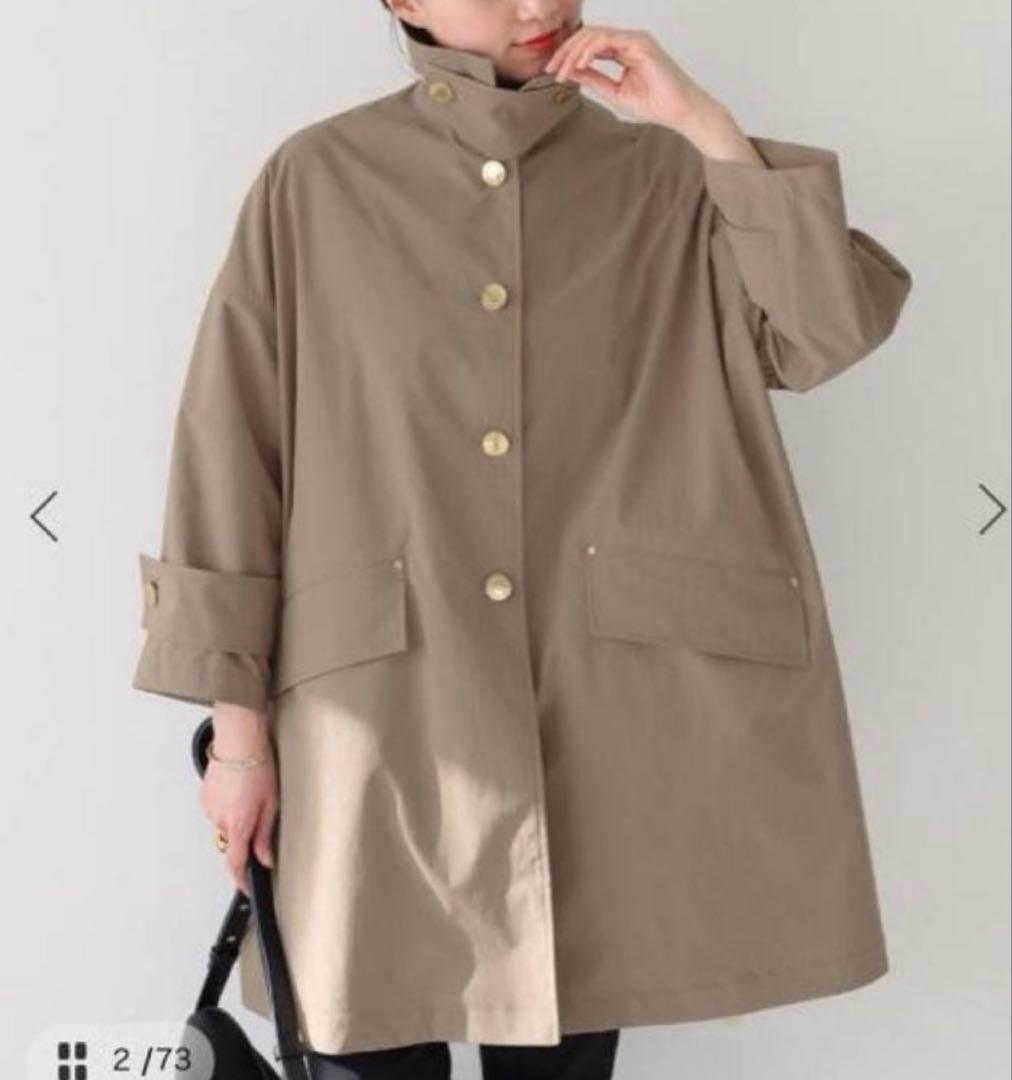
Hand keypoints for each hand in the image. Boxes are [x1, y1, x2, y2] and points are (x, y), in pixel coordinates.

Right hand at [201, 702, 277, 894]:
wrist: (239, 740)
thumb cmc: (258, 766)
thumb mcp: (271, 803)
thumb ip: (265, 834)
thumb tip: (265, 858)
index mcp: (238, 825)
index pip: (235, 863)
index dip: (241, 880)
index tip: (246, 886)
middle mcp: (219, 820)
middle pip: (232, 841)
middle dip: (245, 836)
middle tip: (259, 813)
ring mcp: (209, 808)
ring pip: (225, 824)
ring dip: (237, 818)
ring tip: (250, 794)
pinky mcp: (204, 796)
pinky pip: (218, 810)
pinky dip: (228, 805)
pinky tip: (239, 789)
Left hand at [543, 23, 720, 130]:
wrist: (677, 110)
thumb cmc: (654, 104)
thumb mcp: (613, 92)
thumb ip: (593, 79)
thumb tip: (570, 72)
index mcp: (622, 50)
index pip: (589, 45)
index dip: (568, 56)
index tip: (552, 72)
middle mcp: (628, 41)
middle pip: (588, 35)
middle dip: (565, 51)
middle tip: (551, 69)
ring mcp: (634, 39)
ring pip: (594, 35)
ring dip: (573, 52)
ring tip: (562, 70)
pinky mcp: (640, 42)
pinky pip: (607, 39)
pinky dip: (589, 51)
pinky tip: (578, 65)